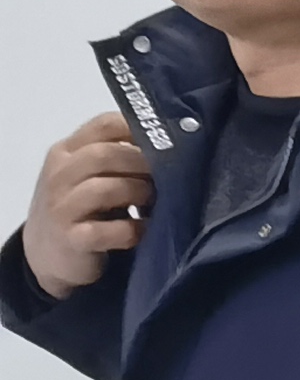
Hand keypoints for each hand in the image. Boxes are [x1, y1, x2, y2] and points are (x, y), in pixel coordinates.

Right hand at [21, 114, 151, 298]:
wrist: (48, 254)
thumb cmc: (79, 209)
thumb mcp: (89, 176)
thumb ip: (116, 158)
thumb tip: (171, 148)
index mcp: (67, 152)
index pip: (104, 125)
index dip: (140, 131)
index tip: (167, 144)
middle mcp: (60, 174)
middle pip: (105, 154)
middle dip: (143, 164)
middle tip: (167, 178)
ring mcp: (62, 207)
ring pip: (105, 189)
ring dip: (139, 193)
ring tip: (154, 203)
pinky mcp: (72, 239)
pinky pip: (110, 231)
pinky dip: (134, 229)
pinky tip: (144, 230)